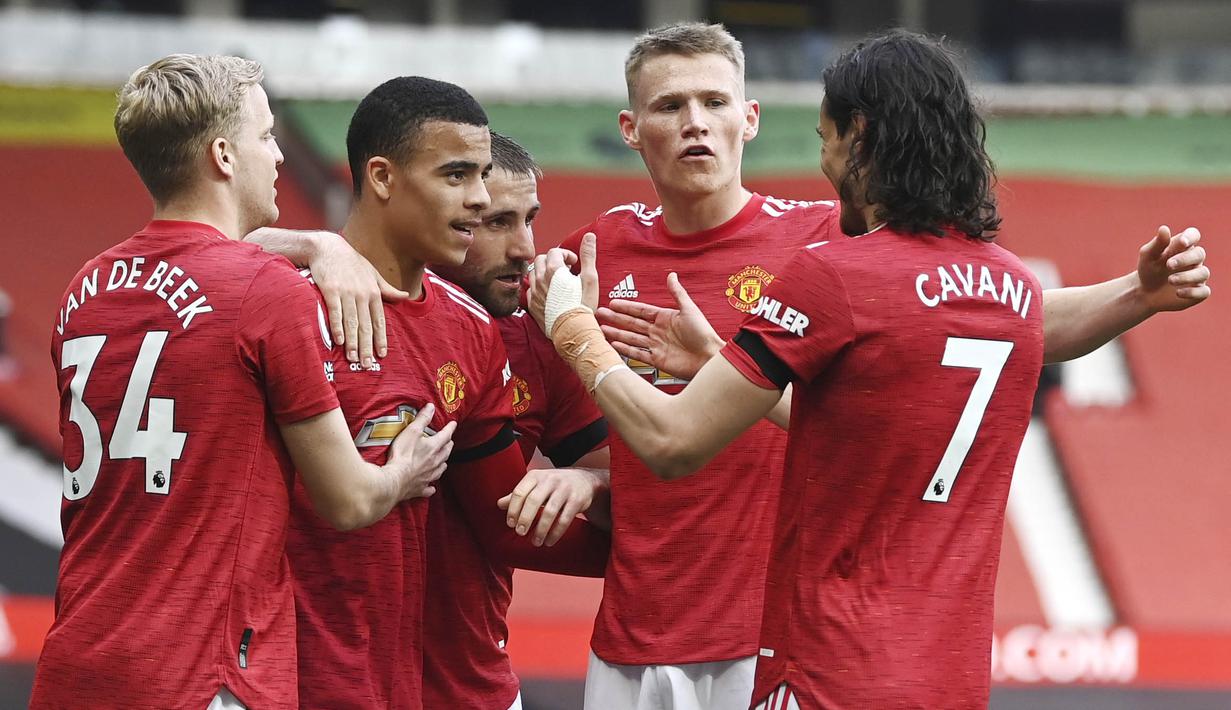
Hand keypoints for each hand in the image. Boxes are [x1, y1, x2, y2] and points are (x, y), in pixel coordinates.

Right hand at [310, 235, 409, 365]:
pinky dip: (338, 327)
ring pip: (352, 322)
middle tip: (368, 365)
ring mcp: (347, 292)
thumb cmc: (351, 263)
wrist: (327, 247)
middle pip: (366, 325)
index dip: (381, 338)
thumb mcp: (373, 274)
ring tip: (354, 359)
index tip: (382, 355)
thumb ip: (387, 289)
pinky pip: (336, 312)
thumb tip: (406, 296)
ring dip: (353, 342)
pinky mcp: (330, 290)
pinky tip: (339, 341)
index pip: (379, 320)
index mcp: (374, 292)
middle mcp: (362, 294)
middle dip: (367, 347)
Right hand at [385, 403, 455, 499]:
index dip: (450, 428)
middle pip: (445, 453)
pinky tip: (432, 488)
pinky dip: (431, 487)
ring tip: (444, 462)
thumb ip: (422, 419)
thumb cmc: (402, 455)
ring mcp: (428, 477)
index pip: (446, 435)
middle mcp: (434, 463)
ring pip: (440, 470)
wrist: (394, 480)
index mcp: (433, 448)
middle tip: (449, 441)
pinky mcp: (420, 488)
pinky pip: (429, 488)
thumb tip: (431, 407)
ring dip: (443, 464)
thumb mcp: (412, 431)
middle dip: (448, 446)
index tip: (453, 424)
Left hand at [497, 467, 605, 545]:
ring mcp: (565, 489)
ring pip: (550, 512)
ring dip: (541, 529)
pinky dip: (556, 532)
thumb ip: (520, 494)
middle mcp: (550, 480)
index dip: (513, 509)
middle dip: (525, 519)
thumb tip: (499, 504)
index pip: (520, 492)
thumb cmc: (554, 484)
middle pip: (534, 501)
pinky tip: (549, 541)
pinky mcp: (577, 500)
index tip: (510, 524)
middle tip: (520, 533)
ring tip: (535, 542)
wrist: (585, 480)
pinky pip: (565, 519)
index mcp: (536, 476)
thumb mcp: (536, 484)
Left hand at [528, 233, 598, 335]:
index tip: (574, 263)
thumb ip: (588, 255)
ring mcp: (534, 293)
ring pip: (533, 273)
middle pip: (540, 259)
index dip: (566, 254)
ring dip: (544, 272)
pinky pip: (530, 290)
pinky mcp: (532, 305)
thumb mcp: (590, 278)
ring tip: (556, 280)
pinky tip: (549, 293)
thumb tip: (589, 236)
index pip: (555, 251)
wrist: (573, 331)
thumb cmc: (583, 305)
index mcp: (554, 270)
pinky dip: (539, 287)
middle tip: (564, 270)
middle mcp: (541, 279)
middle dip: (552, 260)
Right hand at [597, 272, 722, 380]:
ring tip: (602, 329)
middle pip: (632, 323)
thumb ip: (677, 293)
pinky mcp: (657, 360)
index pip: (641, 311)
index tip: (613, 302)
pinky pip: (637, 353)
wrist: (709, 357)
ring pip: (631, 338)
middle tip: (600, 313)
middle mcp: (658, 331)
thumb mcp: (689, 309)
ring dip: (616, 333)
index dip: (627, 307)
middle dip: (616, 318)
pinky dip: (625, 349)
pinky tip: (614, 345)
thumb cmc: (703, 333)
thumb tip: (671, 275)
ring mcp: (656, 346)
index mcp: (665, 318)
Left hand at [1136, 225, 1210, 311]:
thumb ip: (1157, 243)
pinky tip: (1178, 293)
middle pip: (1200, 254)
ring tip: (1170, 280)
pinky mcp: (1197, 292)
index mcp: (1182, 246)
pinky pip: (1204, 291)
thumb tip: (1164, 228)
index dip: (1191, 237)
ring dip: (1187, 276)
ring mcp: (1197, 276)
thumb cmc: (1148, 269)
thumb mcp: (1148, 256)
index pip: (1193, 235)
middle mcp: (1193, 260)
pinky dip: (1192, 292)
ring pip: (1203, 273)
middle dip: (1185, 259)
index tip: (1182, 243)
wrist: (1145, 292)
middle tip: (1168, 265)